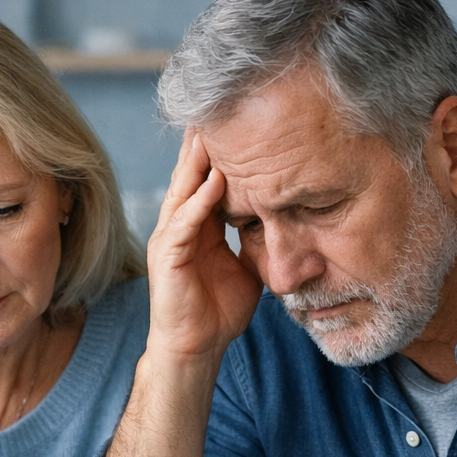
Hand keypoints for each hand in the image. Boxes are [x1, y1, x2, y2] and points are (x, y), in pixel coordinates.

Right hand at [145, 131, 263, 360]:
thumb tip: (290, 221)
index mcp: (199, 226)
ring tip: (211, 133)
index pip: (208, 178)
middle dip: (203, 143)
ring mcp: (170, 239)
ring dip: (197, 163)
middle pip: (191, 175)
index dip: (221, 152)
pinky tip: (214, 182)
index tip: (241, 121)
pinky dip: (198, 202)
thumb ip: (257, 239)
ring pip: (183, 192)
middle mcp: (180, 225)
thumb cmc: (219, 311)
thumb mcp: (247, 265)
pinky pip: (183, 224)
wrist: (196, 348)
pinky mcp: (166, 257)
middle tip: (218, 108)